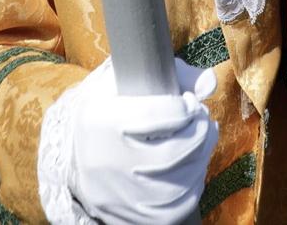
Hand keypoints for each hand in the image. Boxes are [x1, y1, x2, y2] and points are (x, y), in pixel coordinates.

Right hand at [66, 58, 218, 224]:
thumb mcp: (130, 81)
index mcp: (101, 120)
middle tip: (202, 119)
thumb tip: (208, 84)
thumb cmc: (111, 110)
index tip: (188, 101)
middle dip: (200, 132)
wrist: (78, 155)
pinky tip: (190, 165)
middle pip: (174, 152)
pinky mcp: (130, 218)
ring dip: (202, 156)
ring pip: (180, 182)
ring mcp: (117, 195)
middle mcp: (106, 162)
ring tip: (201, 139)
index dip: (185, 106)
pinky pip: (178, 206)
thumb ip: (173, 75)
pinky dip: (193, 183)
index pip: (158, 114)